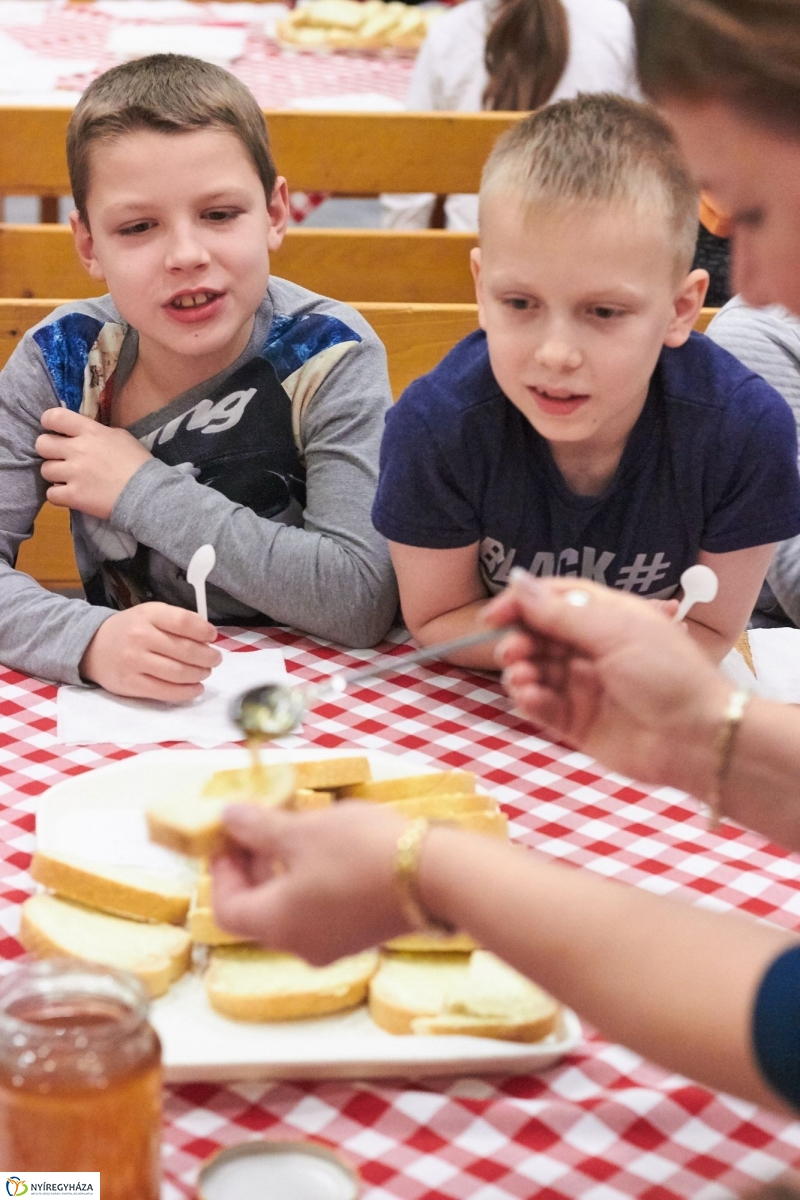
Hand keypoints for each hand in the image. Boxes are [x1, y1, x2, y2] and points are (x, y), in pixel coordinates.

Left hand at [36, 408, 151, 518]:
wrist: (148, 494)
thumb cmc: (138, 463)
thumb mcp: (121, 436)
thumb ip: (97, 432)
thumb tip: (82, 433)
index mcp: (91, 432)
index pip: (54, 417)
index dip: (49, 422)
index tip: (55, 430)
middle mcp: (78, 450)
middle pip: (42, 444)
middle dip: (49, 451)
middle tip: (61, 458)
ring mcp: (74, 474)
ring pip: (45, 470)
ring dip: (55, 475)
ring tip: (70, 479)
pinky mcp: (74, 496)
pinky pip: (51, 494)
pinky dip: (59, 495)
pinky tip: (71, 494)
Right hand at [80, 603, 220, 701]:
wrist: (92, 646)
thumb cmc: (129, 629)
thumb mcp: (150, 614)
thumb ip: (176, 621)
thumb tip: (208, 637)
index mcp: (148, 614)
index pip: (184, 622)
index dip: (204, 631)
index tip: (212, 636)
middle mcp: (140, 637)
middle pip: (185, 650)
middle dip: (208, 657)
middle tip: (215, 659)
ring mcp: (134, 662)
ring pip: (179, 672)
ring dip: (200, 674)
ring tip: (205, 672)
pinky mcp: (131, 684)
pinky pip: (166, 692)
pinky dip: (187, 692)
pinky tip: (196, 688)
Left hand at [212, 802, 409, 963]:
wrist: (436, 875)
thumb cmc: (359, 851)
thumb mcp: (302, 831)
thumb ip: (258, 828)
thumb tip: (228, 819)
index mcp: (276, 924)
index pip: (226, 908)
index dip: (220, 872)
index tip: (227, 836)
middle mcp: (300, 945)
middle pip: (259, 911)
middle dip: (253, 867)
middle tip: (258, 826)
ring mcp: (334, 944)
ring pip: (291, 911)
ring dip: (283, 873)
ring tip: (296, 830)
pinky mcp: (362, 935)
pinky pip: (321, 912)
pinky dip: (312, 883)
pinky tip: (329, 849)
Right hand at [485, 572, 731, 795]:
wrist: (698, 738)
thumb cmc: (665, 673)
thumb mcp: (615, 630)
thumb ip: (561, 612)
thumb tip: (518, 582)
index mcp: (605, 617)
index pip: (552, 600)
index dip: (521, 603)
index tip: (492, 615)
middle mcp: (590, 649)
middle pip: (538, 635)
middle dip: (518, 640)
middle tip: (511, 651)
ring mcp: (582, 686)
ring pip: (535, 671)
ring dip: (520, 670)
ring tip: (523, 677)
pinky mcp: (576, 723)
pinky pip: (542, 706)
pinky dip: (529, 700)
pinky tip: (530, 698)